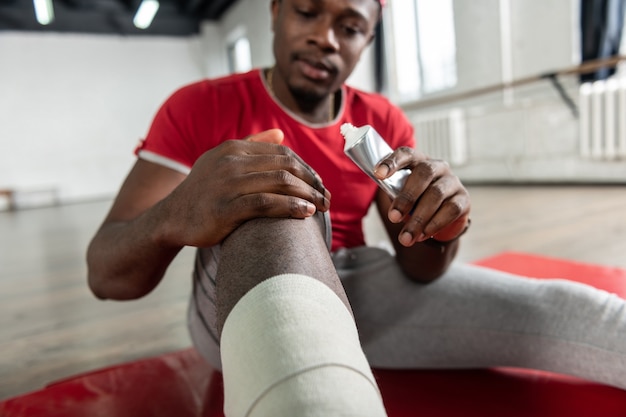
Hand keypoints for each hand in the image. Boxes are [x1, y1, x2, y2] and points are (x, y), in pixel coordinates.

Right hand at [164, 129, 330, 247]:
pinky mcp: (226, 208)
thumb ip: (251, 146)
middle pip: (286, 167)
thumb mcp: (221, 161)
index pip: (283, 153)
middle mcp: (231, 162)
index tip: (319, 184)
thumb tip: (280, 134)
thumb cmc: (202, 192)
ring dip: (309, 195)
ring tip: (323, 206)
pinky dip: (291, 207)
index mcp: (233, 148)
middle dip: (313, 182)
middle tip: (328, 197)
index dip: (306, 168)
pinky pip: (267, 204)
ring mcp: (228, 184)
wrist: (171, 217)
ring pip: (281, 183)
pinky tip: (306, 213)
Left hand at [374, 147, 469, 246]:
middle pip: (423, 174)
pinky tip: (423, 235)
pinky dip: (435, 224)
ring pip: (436, 195)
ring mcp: (453, 182)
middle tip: (393, 218)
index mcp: (418, 161)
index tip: (378, 174)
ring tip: (406, 237)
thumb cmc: (416, 201)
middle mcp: (438, 167)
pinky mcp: (463, 199)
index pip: (406, 155)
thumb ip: (394, 193)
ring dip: (418, 218)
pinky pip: (450, 209)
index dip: (392, 162)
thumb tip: (391, 208)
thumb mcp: (402, 194)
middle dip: (406, 197)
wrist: (440, 218)